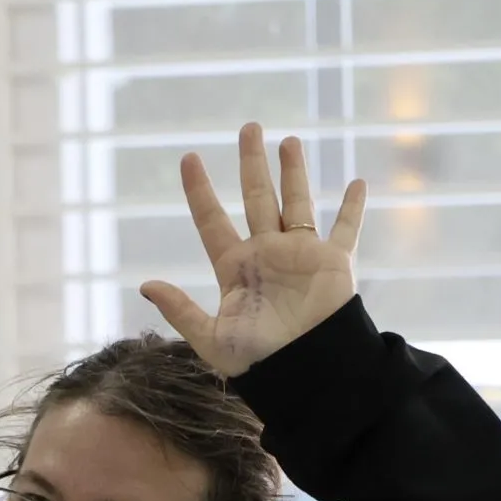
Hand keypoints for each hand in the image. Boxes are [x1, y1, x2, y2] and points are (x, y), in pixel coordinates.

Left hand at [141, 123, 366, 378]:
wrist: (305, 373)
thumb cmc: (258, 360)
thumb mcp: (211, 338)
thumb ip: (180, 310)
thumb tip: (144, 284)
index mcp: (235, 268)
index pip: (212, 220)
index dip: (199, 190)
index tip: (189, 158)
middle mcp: (266, 254)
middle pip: (257, 198)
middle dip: (251, 163)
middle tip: (249, 127)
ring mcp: (300, 255)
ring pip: (296, 202)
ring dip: (293, 171)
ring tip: (288, 141)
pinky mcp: (333, 263)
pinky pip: (344, 229)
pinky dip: (352, 208)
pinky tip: (356, 183)